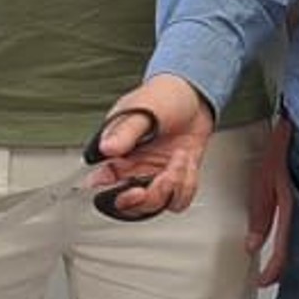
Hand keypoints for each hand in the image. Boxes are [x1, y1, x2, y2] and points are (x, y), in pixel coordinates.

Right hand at [87, 76, 214, 220]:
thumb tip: (106, 148)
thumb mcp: (142, 109)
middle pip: (130, 204)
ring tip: (178, 159)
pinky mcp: (175, 178)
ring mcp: (154, 174)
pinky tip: (186, 162)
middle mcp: (132, 168)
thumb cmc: (163, 95)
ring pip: (156, 204)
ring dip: (172, 186)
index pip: (102, 184)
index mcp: (115, 152)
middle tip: (160, 179)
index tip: (130, 190)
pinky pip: (178, 198)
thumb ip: (124, 132)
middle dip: (147, 198)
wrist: (195, 94)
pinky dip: (187, 184)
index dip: (112, 195)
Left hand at [247, 119, 292, 286]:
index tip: (262, 282)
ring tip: (290, 261)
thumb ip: (261, 213)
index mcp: (295, 207)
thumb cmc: (290, 144)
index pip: (285, 250)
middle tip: (277, 276)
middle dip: (291, 266)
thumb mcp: (266, 178)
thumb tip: (252, 245)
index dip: (274, 270)